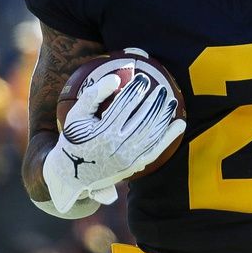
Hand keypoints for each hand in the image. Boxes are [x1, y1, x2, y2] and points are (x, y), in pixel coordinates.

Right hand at [42, 68, 184, 213]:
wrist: (72, 174)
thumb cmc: (73, 138)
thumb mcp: (76, 115)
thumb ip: (93, 95)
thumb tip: (116, 78)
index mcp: (102, 133)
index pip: (124, 106)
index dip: (135, 91)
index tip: (143, 79)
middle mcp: (117, 147)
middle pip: (142, 119)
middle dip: (153, 102)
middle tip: (161, 88)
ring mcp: (128, 159)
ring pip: (151, 133)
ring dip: (163, 115)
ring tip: (170, 100)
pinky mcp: (134, 166)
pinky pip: (156, 150)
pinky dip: (169, 137)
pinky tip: (179, 124)